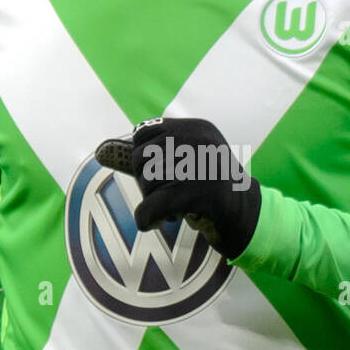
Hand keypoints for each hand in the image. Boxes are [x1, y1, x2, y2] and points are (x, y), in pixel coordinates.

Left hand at [95, 116, 261, 260]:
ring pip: (147, 183)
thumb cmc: (210, 191)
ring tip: (173, 208)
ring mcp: (201, 166)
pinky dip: (147, 218)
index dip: (141, 158)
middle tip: (167, 196)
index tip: (161, 175)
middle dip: (146, 183)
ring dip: (152, 202)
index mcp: (196, 128)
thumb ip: (147, 156)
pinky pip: (152, 206)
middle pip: (142, 158)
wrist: (248, 218)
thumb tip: (101, 151)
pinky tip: (157, 222)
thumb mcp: (184, 163)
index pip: (143, 133)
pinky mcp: (199, 193)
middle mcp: (199, 140)